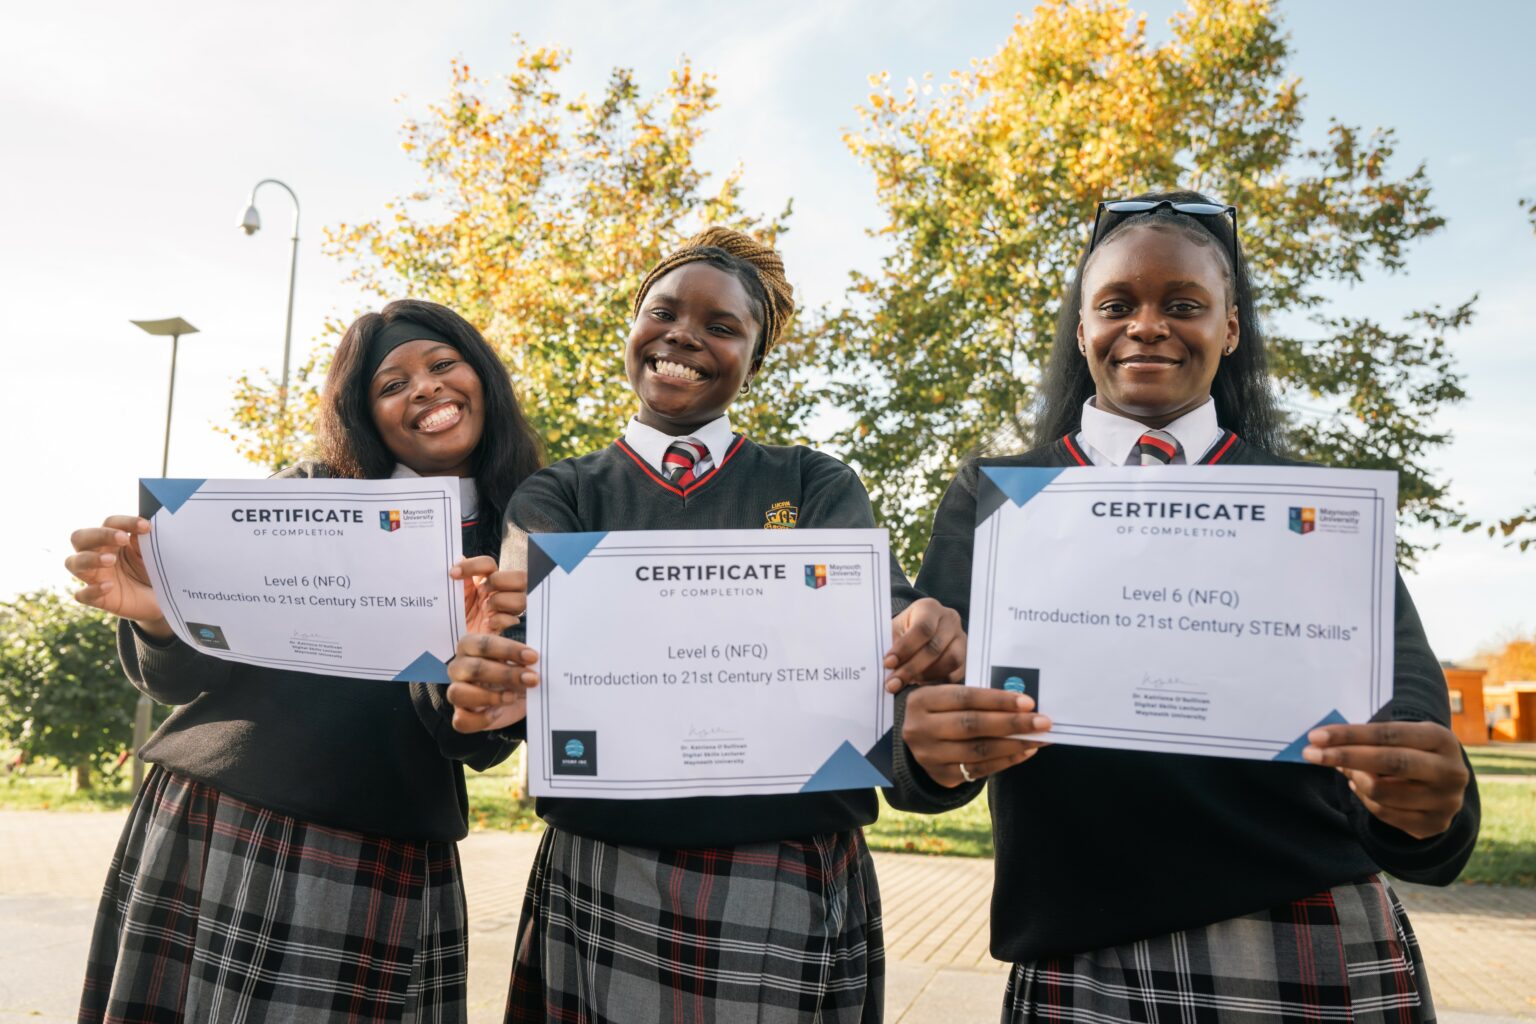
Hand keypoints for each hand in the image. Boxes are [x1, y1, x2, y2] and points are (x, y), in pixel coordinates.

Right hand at [65, 516, 169, 637]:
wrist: (160, 599)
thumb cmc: (151, 570)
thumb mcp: (152, 555)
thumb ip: (144, 543)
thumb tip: (143, 529)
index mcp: (111, 540)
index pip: (110, 523)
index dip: (125, 522)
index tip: (146, 527)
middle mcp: (96, 555)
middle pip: (80, 537)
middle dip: (99, 535)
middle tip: (123, 538)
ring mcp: (94, 577)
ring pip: (72, 563)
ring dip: (90, 559)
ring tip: (111, 560)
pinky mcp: (96, 598)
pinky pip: (82, 595)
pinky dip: (92, 590)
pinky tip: (109, 586)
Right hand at [445, 631, 540, 733]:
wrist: (520, 695)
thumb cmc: (516, 668)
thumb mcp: (520, 650)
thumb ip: (515, 634)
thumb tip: (515, 614)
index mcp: (469, 646)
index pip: (483, 644)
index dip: (508, 650)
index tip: (533, 657)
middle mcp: (458, 667)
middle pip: (474, 668)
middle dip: (506, 674)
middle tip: (532, 679)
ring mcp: (457, 692)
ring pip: (458, 693)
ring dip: (488, 696)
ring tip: (512, 696)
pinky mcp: (463, 715)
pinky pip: (461, 721)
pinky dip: (480, 719)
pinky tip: (498, 712)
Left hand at [451, 560, 525, 634]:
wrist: (447, 638)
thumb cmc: (451, 614)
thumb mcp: (451, 593)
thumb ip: (458, 576)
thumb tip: (459, 557)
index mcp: (485, 580)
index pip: (488, 563)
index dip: (473, 565)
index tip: (453, 573)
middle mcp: (499, 592)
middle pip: (520, 577)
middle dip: (499, 581)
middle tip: (482, 590)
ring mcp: (504, 610)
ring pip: (521, 599)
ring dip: (500, 601)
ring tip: (485, 609)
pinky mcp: (503, 627)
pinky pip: (512, 620)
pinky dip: (498, 620)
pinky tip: (487, 622)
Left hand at [884, 597, 964, 691]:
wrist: (918, 632)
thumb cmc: (902, 631)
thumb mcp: (893, 631)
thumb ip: (889, 645)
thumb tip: (885, 667)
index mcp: (929, 608)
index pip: (922, 628)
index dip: (905, 648)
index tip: (888, 663)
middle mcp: (950, 620)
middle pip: (935, 647)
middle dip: (911, 669)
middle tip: (893, 684)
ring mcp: (962, 638)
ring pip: (951, 661)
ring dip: (927, 677)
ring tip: (908, 685)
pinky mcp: (967, 656)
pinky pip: (957, 673)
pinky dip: (938, 682)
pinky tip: (922, 686)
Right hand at [902, 684, 1050, 787]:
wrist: (917, 739)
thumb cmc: (941, 709)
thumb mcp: (945, 694)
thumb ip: (976, 695)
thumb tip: (1021, 702)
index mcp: (921, 700)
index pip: (965, 698)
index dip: (998, 700)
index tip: (1028, 702)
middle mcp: (920, 729)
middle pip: (972, 725)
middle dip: (1012, 723)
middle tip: (1043, 721)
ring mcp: (929, 755)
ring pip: (979, 750)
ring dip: (1014, 744)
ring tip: (1040, 738)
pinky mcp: (942, 775)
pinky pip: (980, 769)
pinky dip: (1007, 760)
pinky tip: (1026, 751)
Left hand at [1303, 722, 1468, 838]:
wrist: (1447, 785)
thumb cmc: (1413, 751)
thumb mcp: (1402, 737)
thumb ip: (1369, 738)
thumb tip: (1322, 741)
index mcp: (1442, 739)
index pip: (1388, 734)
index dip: (1350, 735)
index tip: (1316, 736)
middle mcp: (1450, 771)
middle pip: (1389, 762)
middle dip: (1344, 756)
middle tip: (1310, 753)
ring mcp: (1445, 802)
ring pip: (1381, 791)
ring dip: (1354, 778)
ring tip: (1346, 769)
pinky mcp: (1434, 825)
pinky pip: (1384, 813)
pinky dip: (1363, 797)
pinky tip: (1359, 785)